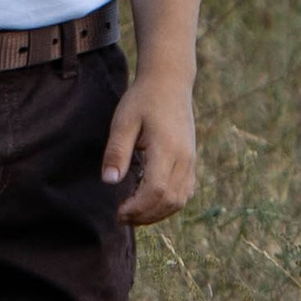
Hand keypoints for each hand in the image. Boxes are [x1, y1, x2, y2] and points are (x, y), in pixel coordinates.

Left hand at [101, 67, 196, 225]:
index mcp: (167, 149)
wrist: (170, 83)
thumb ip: (117, 152)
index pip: (156, 190)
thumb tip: (109, 181)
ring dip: (157, 214)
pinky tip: (149, 203)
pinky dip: (168, 205)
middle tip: (121, 217)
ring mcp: (190, 161)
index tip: (118, 211)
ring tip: (133, 213)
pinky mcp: (191, 161)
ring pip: (179, 200)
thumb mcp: (123, 122)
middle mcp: (184, 158)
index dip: (138, 208)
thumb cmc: (143, 100)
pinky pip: (185, 192)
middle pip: (169, 201)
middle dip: (145, 215)